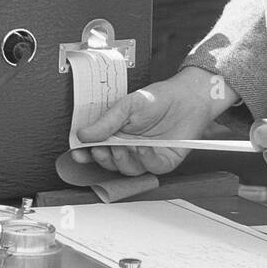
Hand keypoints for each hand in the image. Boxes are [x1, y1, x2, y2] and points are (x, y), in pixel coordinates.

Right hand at [72, 67, 226, 176]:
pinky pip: (151, 168)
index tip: (78, 154)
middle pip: (111, 163)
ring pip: (128, 169)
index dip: (86, 154)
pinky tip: (142, 148)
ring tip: (121, 147)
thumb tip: (82, 134)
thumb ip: (107, 121)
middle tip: (100, 149)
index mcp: (118, 134)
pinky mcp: (164, 161)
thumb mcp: (128, 105)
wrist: (188, 97)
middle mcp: (130, 148)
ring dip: (122, 160)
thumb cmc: (159, 99)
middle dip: (103, 158)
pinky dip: (145, 159)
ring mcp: (147, 156)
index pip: (97, 148)